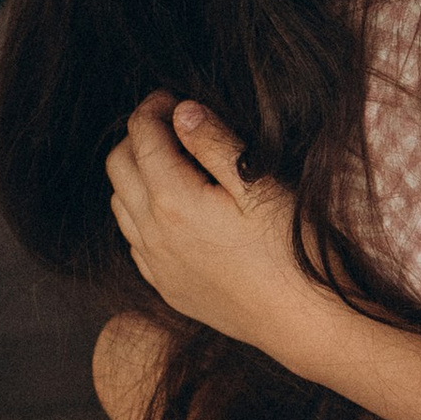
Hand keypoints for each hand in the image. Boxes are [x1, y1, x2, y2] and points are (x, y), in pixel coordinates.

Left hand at [105, 96, 303, 350]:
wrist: (301, 322)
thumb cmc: (290, 250)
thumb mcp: (260, 185)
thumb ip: (215, 144)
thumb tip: (182, 111)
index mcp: (172, 200)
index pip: (142, 136)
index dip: (154, 108)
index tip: (173, 97)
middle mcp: (153, 233)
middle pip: (118, 167)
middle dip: (138, 136)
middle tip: (171, 125)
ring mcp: (157, 265)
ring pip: (120, 205)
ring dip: (136, 176)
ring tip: (173, 164)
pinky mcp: (168, 287)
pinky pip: (135, 241)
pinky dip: (142, 215)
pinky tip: (174, 212)